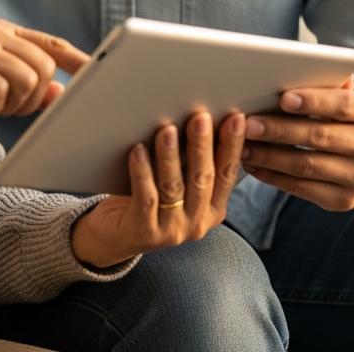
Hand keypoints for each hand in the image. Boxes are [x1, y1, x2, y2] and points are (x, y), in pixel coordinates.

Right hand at [0, 18, 89, 136]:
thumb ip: (27, 87)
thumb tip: (62, 93)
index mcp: (3, 33)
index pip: (50, 43)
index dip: (76, 60)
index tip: (98, 74)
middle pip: (44, 66)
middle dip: (32, 96)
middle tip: (3, 105)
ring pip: (26, 80)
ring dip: (10, 103)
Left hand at [70, 111, 245, 268]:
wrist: (118, 236)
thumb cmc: (153, 199)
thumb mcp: (181, 183)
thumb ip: (193, 162)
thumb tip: (203, 118)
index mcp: (214, 209)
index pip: (227, 173)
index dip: (233, 145)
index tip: (236, 118)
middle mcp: (197, 222)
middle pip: (202, 178)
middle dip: (202, 146)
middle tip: (200, 117)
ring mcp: (172, 230)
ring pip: (173, 187)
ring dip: (171, 156)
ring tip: (167, 130)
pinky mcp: (144, 232)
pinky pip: (146, 197)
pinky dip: (142, 172)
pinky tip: (138, 150)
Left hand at [241, 77, 353, 210]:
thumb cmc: (353, 115)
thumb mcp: (352, 94)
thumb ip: (331, 82)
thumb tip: (301, 65)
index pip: (343, 106)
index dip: (313, 101)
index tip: (283, 98)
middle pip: (320, 137)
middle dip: (279, 130)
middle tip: (248, 124)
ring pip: (307, 166)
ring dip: (270, 156)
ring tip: (242, 146)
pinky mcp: (344, 200)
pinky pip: (303, 189)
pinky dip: (274, 177)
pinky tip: (253, 165)